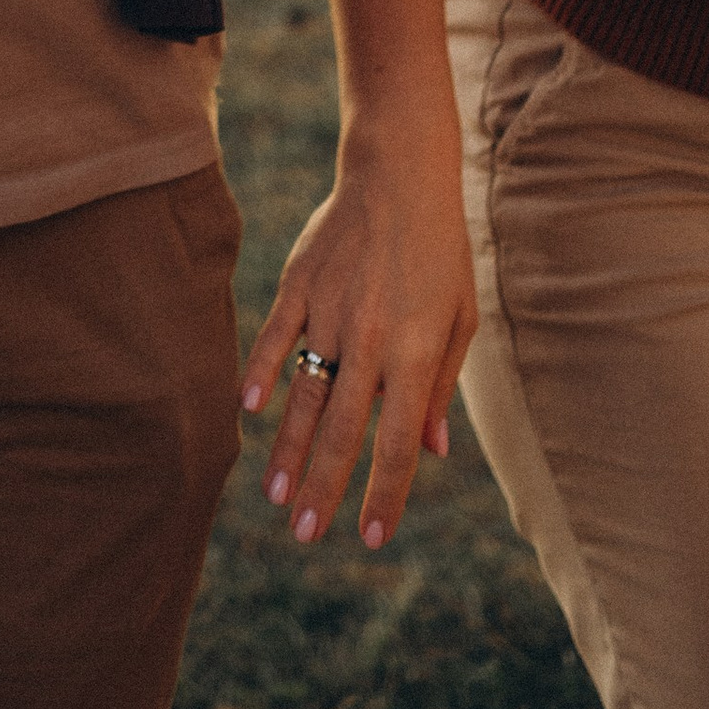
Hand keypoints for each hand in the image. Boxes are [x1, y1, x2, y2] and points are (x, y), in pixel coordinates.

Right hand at [241, 129, 477, 552]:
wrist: (400, 172)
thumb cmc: (440, 251)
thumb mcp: (459, 317)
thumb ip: (439, 386)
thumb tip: (430, 451)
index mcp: (415, 351)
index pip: (398, 441)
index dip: (385, 493)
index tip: (370, 536)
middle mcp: (370, 336)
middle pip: (342, 429)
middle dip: (324, 489)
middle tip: (305, 536)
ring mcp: (329, 308)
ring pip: (304, 393)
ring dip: (288, 449)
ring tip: (275, 496)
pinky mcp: (300, 281)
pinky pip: (276, 336)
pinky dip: (262, 374)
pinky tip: (249, 412)